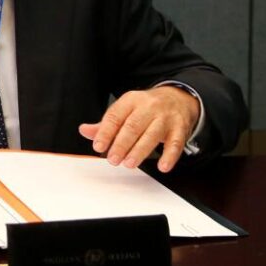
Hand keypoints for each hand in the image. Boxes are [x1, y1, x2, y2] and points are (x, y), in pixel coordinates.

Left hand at [79, 86, 199, 171]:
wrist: (178, 98)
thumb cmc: (147, 108)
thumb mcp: (126, 109)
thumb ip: (106, 123)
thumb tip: (85, 131)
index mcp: (131, 100)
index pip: (115, 116)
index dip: (105, 132)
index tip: (98, 146)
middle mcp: (148, 107)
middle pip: (133, 126)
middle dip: (121, 144)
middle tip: (112, 159)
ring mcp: (166, 118)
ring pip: (152, 135)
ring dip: (139, 151)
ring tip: (129, 163)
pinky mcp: (180, 129)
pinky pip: (176, 143)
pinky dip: (169, 156)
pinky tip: (162, 167)